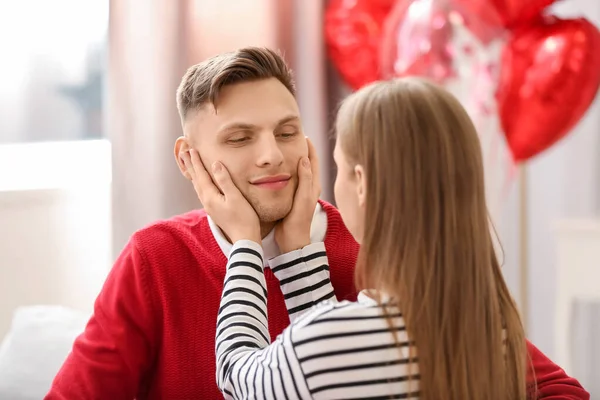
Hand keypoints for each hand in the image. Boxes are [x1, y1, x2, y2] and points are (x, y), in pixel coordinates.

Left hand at [182, 149, 260, 243]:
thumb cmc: (244, 218)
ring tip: (188, 164)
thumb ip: (224, 180)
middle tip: (182, 152)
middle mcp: (206, 201)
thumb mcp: (235, 197)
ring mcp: (210, 207)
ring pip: (197, 186)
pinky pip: (202, 192)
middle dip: (190, 165)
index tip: (191, 149)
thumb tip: (215, 164)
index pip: (201, 175)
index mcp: (210, 196)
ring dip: (193, 174)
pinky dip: (199, 183)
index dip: (196, 162)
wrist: (245, 239)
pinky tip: (201, 183)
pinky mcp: (215, 210)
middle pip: (196, 180)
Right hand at [275, 137, 320, 252]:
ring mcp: (301, 193)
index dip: (309, 147)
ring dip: (294, 159)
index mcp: (314, 186)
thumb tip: (305, 158)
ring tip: (285, 149)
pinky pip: (292, 179)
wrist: (292, 240)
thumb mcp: (302, 198)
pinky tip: (279, 169)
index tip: (302, 134)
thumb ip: (304, 179)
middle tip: (293, 138)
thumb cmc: (298, 220)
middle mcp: (309, 187)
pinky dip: (288, 171)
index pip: (313, 161)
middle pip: (307, 163)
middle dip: (302, 150)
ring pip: (299, 171)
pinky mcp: (292, 198)